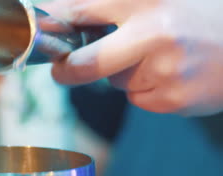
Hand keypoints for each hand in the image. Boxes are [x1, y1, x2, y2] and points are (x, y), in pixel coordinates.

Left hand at [40, 0, 222, 115]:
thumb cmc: (202, 16)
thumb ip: (117, 5)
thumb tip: (68, 12)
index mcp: (148, 2)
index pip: (83, 11)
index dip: (56, 24)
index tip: (40, 34)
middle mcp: (155, 36)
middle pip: (87, 64)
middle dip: (67, 70)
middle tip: (60, 71)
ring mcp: (165, 71)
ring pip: (117, 81)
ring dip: (125, 73)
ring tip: (160, 56)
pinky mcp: (174, 99)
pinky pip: (139, 98)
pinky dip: (146, 89)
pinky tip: (172, 74)